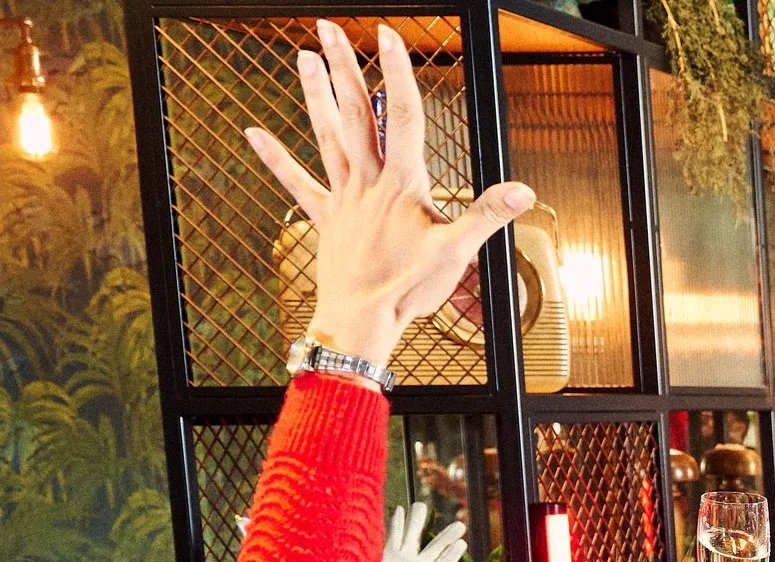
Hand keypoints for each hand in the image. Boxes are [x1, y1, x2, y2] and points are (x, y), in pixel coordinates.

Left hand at [248, 22, 537, 368]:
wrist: (362, 319)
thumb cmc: (407, 288)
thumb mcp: (456, 252)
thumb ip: (488, 216)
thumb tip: (521, 192)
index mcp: (401, 185)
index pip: (402, 117)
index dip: (396, 74)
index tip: (388, 37)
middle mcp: (368, 182)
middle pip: (355, 114)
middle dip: (343, 67)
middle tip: (329, 28)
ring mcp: (343, 197)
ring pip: (326, 136)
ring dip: (314, 95)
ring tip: (304, 57)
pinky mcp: (327, 218)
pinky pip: (297, 183)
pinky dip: (274, 158)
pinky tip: (253, 134)